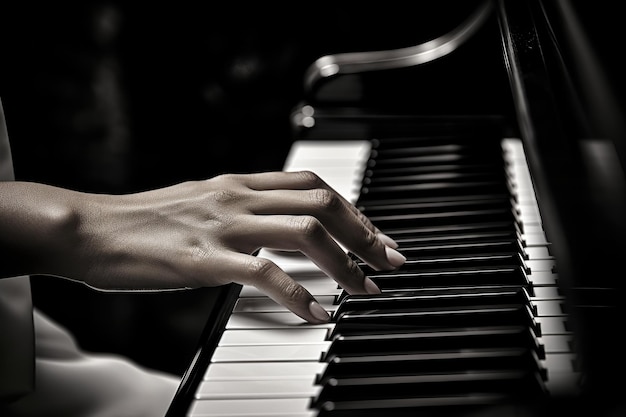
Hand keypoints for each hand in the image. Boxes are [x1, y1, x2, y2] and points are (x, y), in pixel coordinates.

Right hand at [1, 171, 405, 323]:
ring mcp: (223, 226)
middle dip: (364, 232)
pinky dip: (299, 294)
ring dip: (344, 262)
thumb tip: (274, 222)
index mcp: (238, 184)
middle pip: (321, 203)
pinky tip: (316, 313)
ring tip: (364, 289)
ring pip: (304, 232)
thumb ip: (239, 208)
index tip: (375, 236)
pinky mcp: (205, 259)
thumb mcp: (200, 203)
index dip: (352, 210)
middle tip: (389, 260)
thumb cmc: (142, 222)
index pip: (312, 186)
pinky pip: (265, 274)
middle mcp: (237, 197)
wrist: (89, 229)